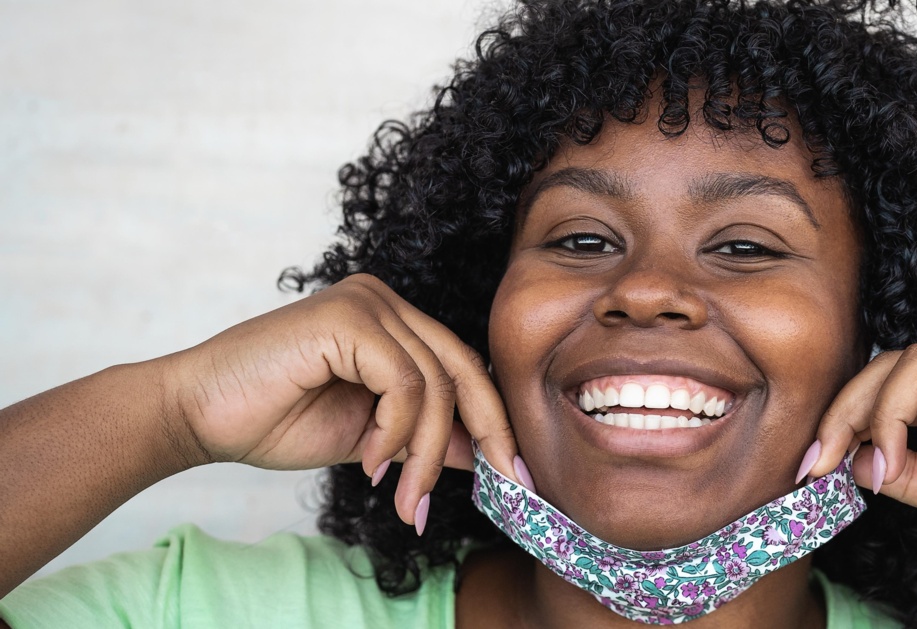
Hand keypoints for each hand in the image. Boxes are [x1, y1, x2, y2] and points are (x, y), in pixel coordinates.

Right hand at [162, 273, 519, 529]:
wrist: (197, 416)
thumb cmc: (272, 419)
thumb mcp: (370, 437)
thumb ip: (422, 436)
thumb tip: (480, 454)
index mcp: (392, 321)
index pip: (462, 367)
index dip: (493, 420)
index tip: (513, 474)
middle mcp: (383, 301)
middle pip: (462, 369)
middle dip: (485, 434)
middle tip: (498, 486)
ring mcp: (366, 302)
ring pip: (434, 382)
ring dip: (424, 451)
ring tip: (402, 493)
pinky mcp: (346, 317)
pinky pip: (402, 380)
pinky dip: (395, 430)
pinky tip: (370, 461)